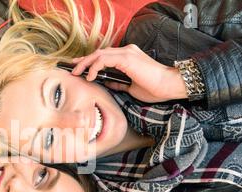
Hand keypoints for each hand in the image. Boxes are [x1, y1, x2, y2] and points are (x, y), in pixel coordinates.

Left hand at [71, 44, 187, 102]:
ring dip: (85, 63)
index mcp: (128, 57)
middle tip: (72, 68)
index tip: (80, 68)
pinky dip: (94, 67)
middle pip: (99, 53)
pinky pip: (104, 59)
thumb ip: (119, 83)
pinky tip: (90, 76)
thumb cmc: (155, 88)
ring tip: (77, 73)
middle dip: (83, 60)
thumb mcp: (131, 87)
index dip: (90, 61)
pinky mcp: (126, 58)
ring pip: (99, 54)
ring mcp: (126, 53)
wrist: (169, 85)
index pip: (104, 56)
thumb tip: (107, 83)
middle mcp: (126, 51)